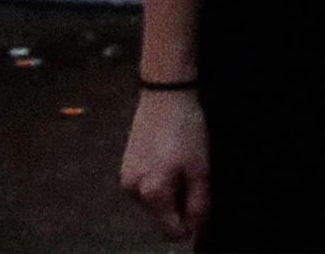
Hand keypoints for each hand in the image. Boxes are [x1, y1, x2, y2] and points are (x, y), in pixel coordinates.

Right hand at [121, 88, 208, 241]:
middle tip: (191, 174)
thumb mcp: (200, 169)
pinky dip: (157, 181)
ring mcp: (126, 179)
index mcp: (153, 193)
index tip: (200, 204)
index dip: (190, 224)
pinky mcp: (124, 167)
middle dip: (178, 204)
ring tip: (178, 163)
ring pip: (153, 202)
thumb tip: (196, 231)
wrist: (165, 93)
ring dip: (168, 192)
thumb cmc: (186, 129)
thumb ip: (198, 205)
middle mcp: (133, 191)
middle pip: (161, 217)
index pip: (171, 231)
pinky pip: (145, 187)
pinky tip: (167, 158)